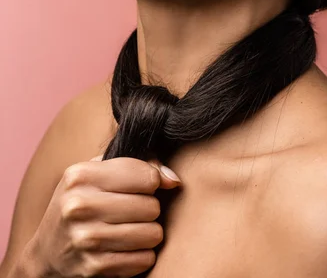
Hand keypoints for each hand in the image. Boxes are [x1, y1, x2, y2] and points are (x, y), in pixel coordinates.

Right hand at [29, 155, 180, 276]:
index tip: (143, 187)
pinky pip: (144, 259)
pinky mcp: (94, 267)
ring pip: (152, 234)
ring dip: (148, 233)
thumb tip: (173, 180)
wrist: (46, 254)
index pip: (145, 175)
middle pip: (151, 206)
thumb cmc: (79, 204)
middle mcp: (80, 205)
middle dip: (149, 209)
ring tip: (131, 229)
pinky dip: (141, 255)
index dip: (152, 181)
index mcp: (81, 175)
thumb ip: (138, 165)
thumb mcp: (96, 175)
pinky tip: (125, 249)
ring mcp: (86, 239)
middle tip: (134, 211)